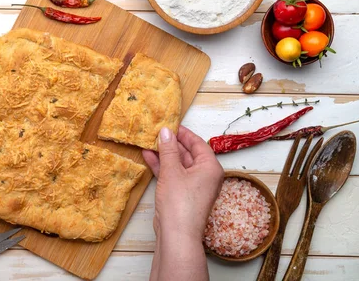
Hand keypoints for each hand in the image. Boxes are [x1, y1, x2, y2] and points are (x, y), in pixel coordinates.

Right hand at [143, 126, 223, 280]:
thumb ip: (168, 149)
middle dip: (171, 144)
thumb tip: (165, 131)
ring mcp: (193, 186)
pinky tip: (148, 157)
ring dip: (164, 155)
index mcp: (210, 167)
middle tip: (156, 132)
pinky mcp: (182, 195)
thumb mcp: (172, 171)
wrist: (177, 235)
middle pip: (188, 153)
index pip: (198, 143)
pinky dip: (162, 167)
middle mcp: (205, 176)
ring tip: (148, 143)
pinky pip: (173, 175)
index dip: (183, 133)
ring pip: (178, 165)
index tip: (170, 124)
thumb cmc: (180, 202)